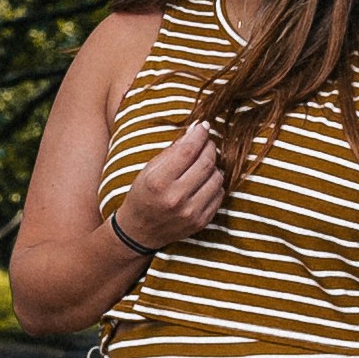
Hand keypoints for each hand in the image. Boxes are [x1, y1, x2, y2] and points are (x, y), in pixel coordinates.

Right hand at [114, 119, 226, 253]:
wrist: (139, 231)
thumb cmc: (142, 195)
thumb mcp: (148, 170)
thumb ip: (172, 151)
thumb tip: (195, 131)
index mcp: (158, 182)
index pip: (187, 150)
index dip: (199, 135)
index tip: (203, 126)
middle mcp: (176, 198)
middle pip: (206, 163)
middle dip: (209, 147)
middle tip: (206, 142)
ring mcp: (190, 212)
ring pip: (217, 178)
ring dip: (213, 166)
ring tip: (203, 163)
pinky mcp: (201, 222)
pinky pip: (219, 195)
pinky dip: (215, 184)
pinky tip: (204, 182)